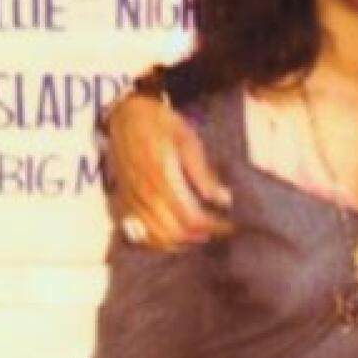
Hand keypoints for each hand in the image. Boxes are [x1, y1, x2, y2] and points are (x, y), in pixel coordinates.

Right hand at [109, 95, 232, 249]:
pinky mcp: (124, 203)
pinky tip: (178, 234)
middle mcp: (144, 196)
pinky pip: (142, 234)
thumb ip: (204, 175)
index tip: (233, 224)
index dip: (214, 227)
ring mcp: (132, 202)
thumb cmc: (161, 125)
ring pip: (158, 239)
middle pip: (175, 233)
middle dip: (202, 236)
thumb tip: (224, 200)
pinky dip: (162, 241)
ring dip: (183, 242)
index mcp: (162, 179)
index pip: (191, 218)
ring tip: (204, 233)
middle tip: (222, 228)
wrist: (126, 116)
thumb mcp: (188, 142)